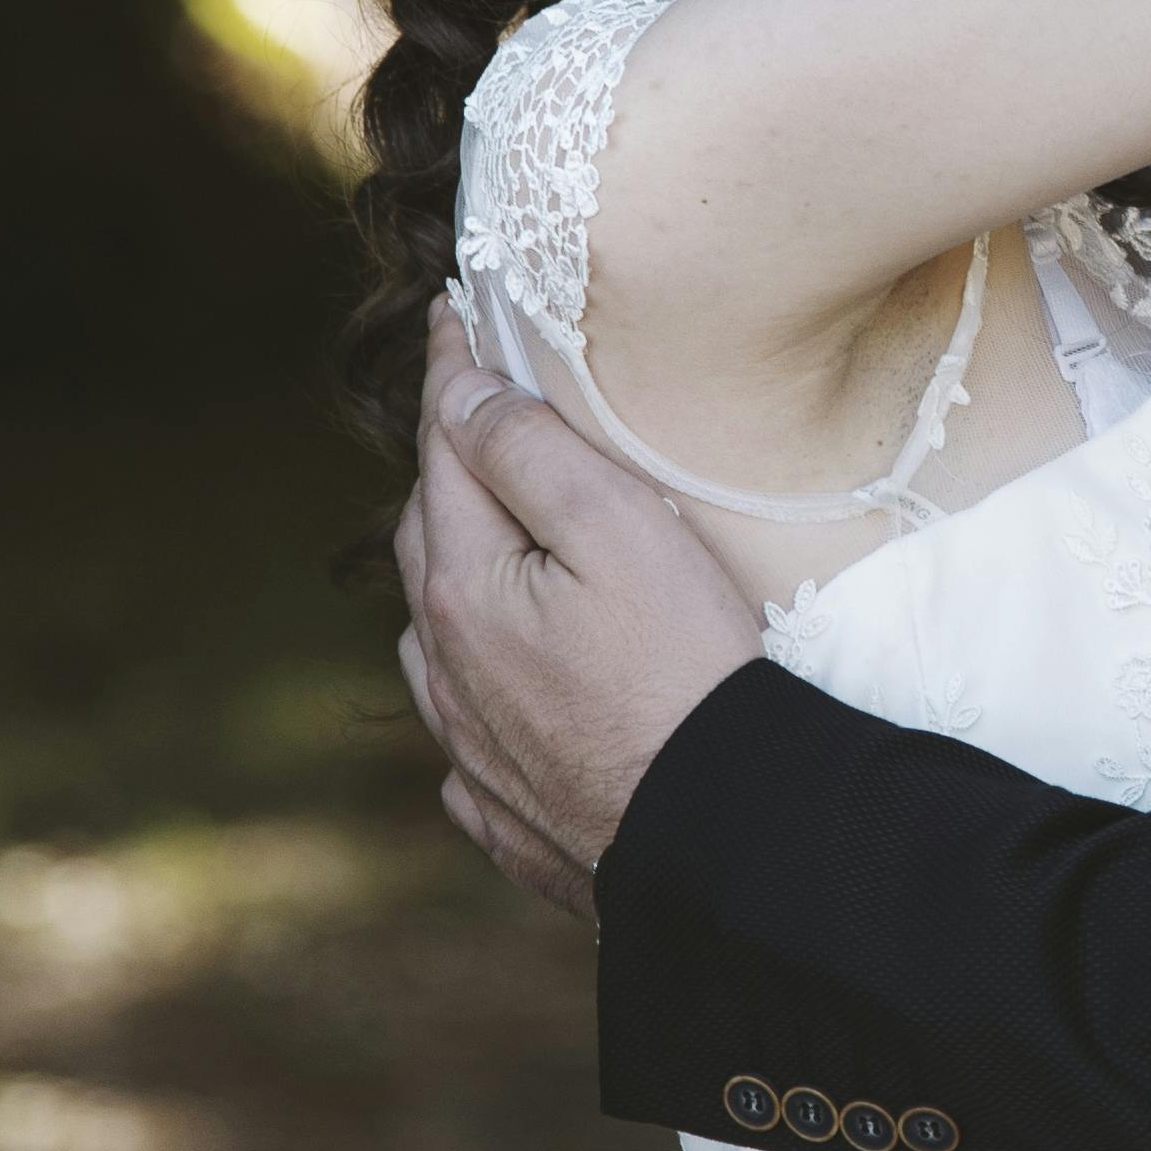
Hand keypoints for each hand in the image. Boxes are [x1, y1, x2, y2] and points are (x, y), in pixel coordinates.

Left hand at [391, 299, 765, 920]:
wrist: (720, 842)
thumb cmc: (685, 674)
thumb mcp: (620, 533)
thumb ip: (531, 453)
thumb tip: (463, 396)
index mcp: (460, 588)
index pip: (445, 446)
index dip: (452, 369)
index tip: (453, 308)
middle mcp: (443, 669)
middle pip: (429, 539)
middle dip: (450, 469)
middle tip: (479, 414)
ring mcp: (469, 749)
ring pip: (436, 640)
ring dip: (456, 584)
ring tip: (490, 551)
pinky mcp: (508, 813)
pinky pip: (468, 738)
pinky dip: (479, 694)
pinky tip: (507, 696)